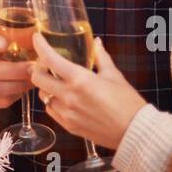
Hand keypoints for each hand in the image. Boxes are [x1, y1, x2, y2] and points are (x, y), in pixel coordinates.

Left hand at [29, 32, 147, 150]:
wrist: (135, 132)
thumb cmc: (127, 102)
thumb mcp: (114, 75)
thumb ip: (101, 57)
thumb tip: (96, 43)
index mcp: (80, 79)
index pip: (50, 59)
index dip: (40, 46)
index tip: (37, 38)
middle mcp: (69, 96)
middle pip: (38, 78)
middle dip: (38, 68)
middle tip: (45, 63)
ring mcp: (67, 113)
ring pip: (43, 95)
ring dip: (46, 86)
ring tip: (56, 81)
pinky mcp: (69, 127)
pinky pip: (51, 111)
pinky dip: (52, 102)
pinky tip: (62, 98)